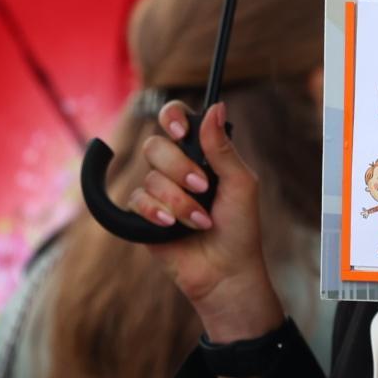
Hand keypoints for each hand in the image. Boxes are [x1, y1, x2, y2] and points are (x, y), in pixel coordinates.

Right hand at [131, 101, 281, 342]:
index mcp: (201, 154)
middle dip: (179, 168)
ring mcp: (160, 191)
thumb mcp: (240, 184)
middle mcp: (177, 168)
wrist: (225, 271)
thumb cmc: (239, 228)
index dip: (171, 117)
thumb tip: (216, 106)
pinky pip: (138, 201)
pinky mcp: (146, 216)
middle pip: (156, 146)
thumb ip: (223, 147)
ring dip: (178, 201)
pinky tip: (173, 227)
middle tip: (203, 187)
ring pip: (150, 177)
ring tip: (200, 221)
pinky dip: (157, 213)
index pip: (176, 120)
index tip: (179, 130)